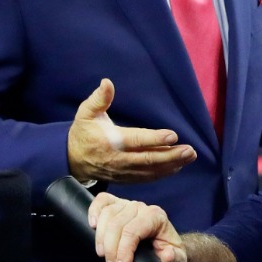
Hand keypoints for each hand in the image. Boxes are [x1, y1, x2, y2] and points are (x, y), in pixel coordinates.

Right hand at [67, 79, 196, 183]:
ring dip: (172, 165)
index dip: (154, 139)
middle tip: (190, 150)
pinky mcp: (126, 178)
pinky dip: (163, 173)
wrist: (71, 160)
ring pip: (150, 171)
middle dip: (171, 155)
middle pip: (148, 159)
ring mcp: (123, 171)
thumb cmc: (83, 133)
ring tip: (190, 157)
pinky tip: (178, 166)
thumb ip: (99, 99)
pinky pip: (147, 178)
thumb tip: (107, 82)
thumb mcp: (86, 113)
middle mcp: (118, 159)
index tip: (173, 135)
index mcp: (110, 142)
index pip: (135, 140)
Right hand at [88, 192, 186, 261]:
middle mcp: (142, 208)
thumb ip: (175, 260)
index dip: (123, 250)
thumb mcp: (178, 260)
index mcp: (157, 217)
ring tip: (103, 255)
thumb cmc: (169, 252)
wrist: (165, 245)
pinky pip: (102, 200)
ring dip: (100, 237)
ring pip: (107, 214)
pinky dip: (94, 210)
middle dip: (111, 248)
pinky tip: (92, 226)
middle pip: (117, 224)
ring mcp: (128, 204)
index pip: (133, 231)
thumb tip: (166, 255)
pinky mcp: (117, 204)